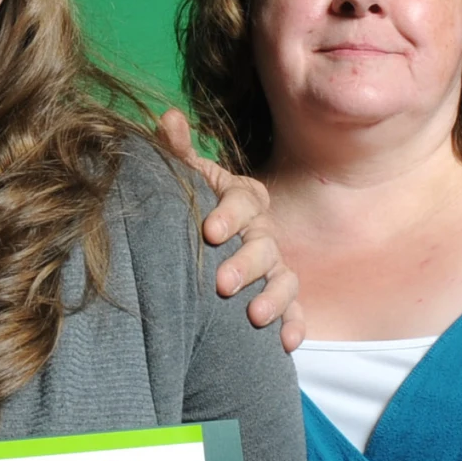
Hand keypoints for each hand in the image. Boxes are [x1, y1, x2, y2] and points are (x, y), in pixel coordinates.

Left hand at [157, 109, 304, 350]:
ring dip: (274, 297)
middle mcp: (263, 231)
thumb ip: (175, 150)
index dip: (229, 214)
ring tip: (255, 316)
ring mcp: (274, 265)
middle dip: (245, 264)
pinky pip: (294, 311)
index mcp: (243, 199)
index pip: (243, 200)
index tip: (209, 231)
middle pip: (264, 244)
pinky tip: (284, 343)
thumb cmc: (191, 205)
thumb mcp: (183, 176)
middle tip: (221, 283)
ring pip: (283, 278)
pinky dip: (294, 325)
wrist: (200, 242)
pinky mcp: (279, 298)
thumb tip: (167, 117)